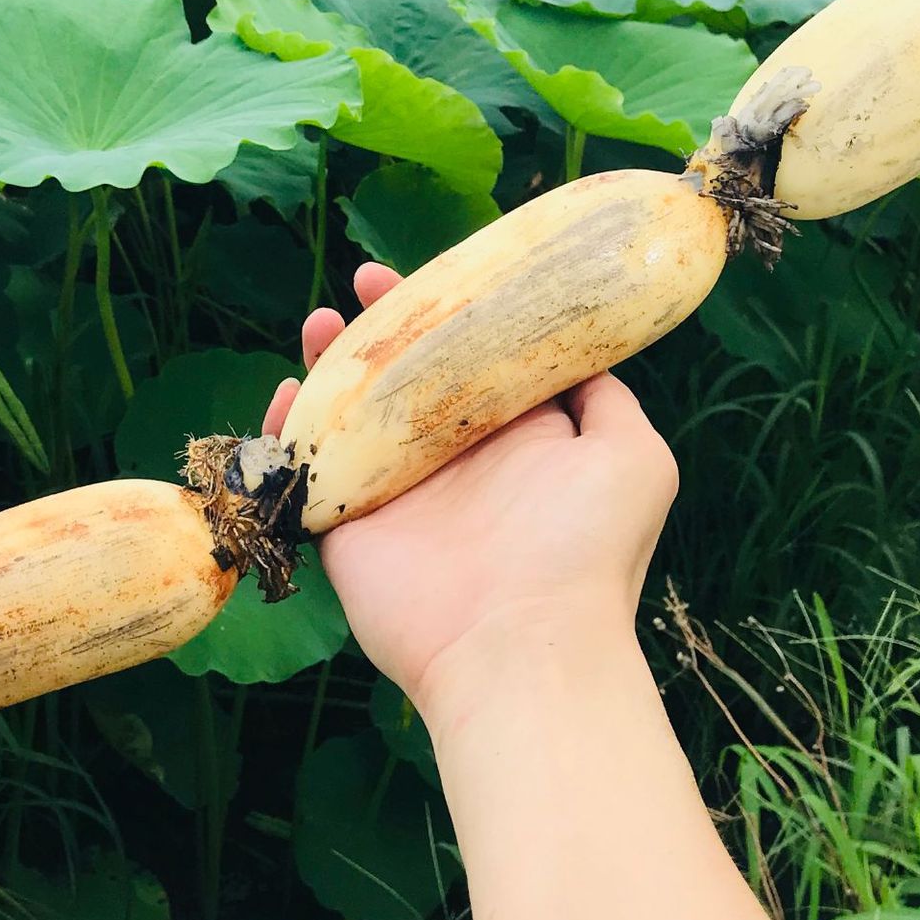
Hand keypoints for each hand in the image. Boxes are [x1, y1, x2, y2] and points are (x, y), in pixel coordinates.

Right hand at [262, 262, 679, 719]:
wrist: (522, 647)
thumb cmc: (585, 550)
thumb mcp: (633, 456)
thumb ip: (606, 398)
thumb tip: (588, 352)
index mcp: (515, 436)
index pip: (474, 355)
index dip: (449, 309)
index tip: (428, 272)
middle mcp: (453, 457)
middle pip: (405, 373)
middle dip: (383, 323)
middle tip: (365, 284)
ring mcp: (397, 491)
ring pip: (350, 410)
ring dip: (331, 362)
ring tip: (321, 324)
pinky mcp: (347, 526)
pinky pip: (305, 469)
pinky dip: (286, 429)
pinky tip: (286, 393)